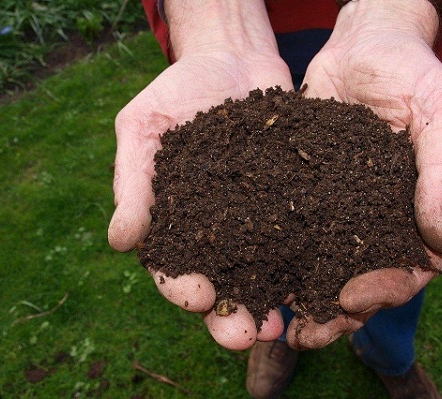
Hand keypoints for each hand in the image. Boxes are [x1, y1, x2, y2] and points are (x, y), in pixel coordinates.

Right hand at [108, 0, 292, 349]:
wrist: (231, 57)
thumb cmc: (177, 91)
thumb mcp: (143, 127)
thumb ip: (133, 182)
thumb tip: (119, 242)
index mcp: (175, 223)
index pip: (173, 268)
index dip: (182, 288)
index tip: (197, 297)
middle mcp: (218, 232)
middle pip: (223, 285)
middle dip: (232, 315)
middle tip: (247, 334)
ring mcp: (258, 220)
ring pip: (265, 274)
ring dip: (273, 303)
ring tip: (285, 324)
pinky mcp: (293, 203)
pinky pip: (302, 237)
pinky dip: (310, 263)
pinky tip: (322, 280)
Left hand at [286, 0, 441, 348]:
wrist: (362, 44)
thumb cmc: (411, 72)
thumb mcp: (441, 111)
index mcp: (415, 212)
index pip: (408, 269)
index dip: (384, 290)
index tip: (351, 299)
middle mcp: (375, 219)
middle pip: (359, 281)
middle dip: (334, 312)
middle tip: (304, 334)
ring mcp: (338, 209)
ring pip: (320, 266)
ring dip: (300, 297)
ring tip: (272, 321)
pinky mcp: (302, 193)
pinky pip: (288, 232)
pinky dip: (272, 256)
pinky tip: (249, 274)